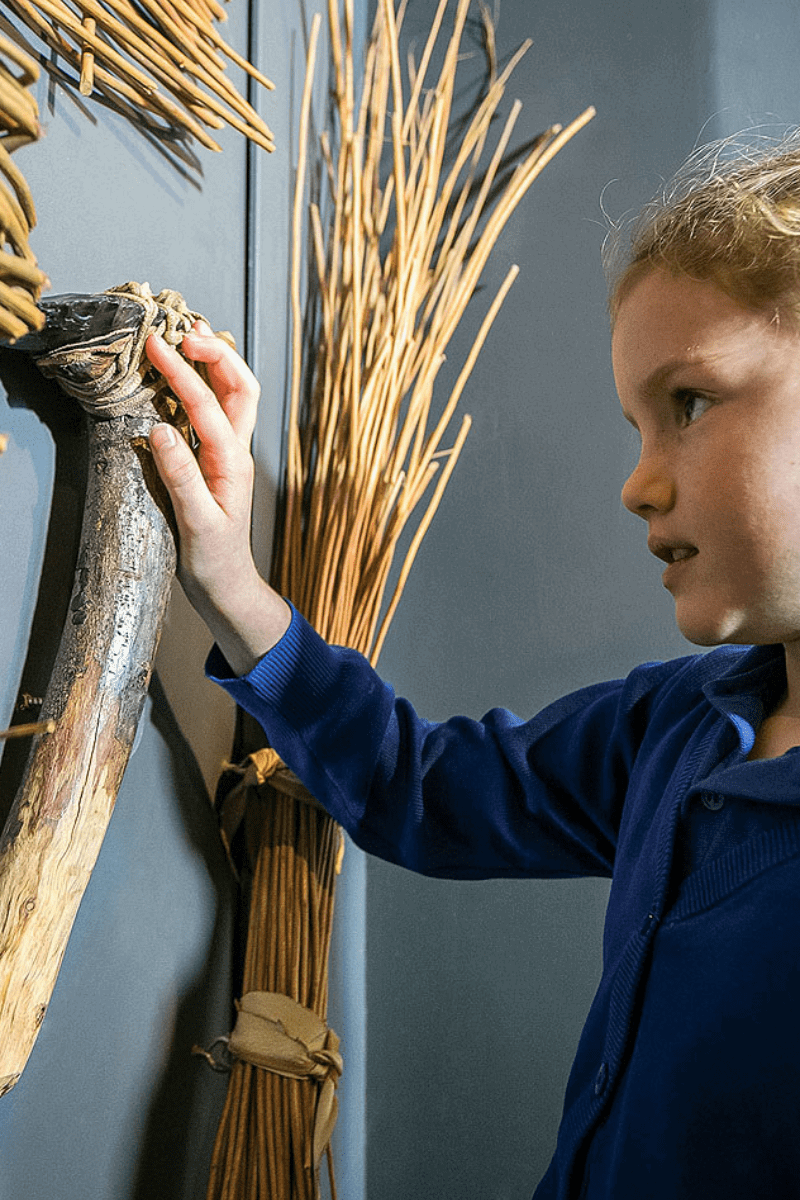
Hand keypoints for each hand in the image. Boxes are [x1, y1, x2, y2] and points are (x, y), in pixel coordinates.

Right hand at [146, 322, 289, 673]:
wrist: (228, 587)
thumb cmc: (215, 561)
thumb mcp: (196, 524)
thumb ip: (181, 477)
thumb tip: (159, 431)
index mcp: (232, 464)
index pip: (208, 406)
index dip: (183, 373)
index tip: (157, 346)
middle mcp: (236, 452)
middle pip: (240, 387)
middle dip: (215, 353)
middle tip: (183, 330)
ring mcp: (230, 455)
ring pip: (235, 396)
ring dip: (216, 363)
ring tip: (191, 335)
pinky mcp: (218, 461)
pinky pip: (218, 411)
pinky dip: (206, 385)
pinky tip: (187, 376)